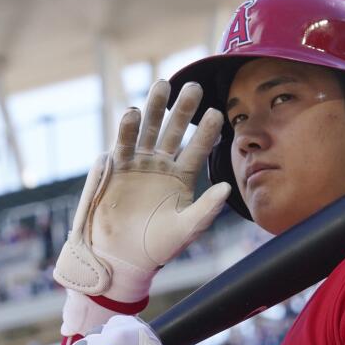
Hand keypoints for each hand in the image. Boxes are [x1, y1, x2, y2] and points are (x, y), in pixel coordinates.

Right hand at [54, 80, 229, 323]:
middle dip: (182, 109)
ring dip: (153, 108)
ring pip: (147, 130)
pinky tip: (131, 114)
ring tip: (161, 85)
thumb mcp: (186, 229)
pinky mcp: (115, 169)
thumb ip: (206, 209)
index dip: (207, 132)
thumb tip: (229, 188)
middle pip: (173, 130)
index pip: (198, 149)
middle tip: (193, 86)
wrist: (122, 259)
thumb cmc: (157, 246)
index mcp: (182, 176)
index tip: (218, 113)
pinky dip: (125, 130)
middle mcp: (161, 164)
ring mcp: (137, 164)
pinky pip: (121, 145)